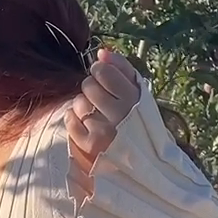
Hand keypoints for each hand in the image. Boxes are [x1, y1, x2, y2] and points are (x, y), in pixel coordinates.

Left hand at [66, 50, 141, 169]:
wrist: (147, 165)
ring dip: (84, 104)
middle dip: (92, 88)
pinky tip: (85, 123)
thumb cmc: (142, 125)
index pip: (104, 71)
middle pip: (89, 85)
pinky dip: (74, 118)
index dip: (100, 71)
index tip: (104, 79)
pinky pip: (70, 120)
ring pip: (79, 102)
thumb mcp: (141, 96)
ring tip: (96, 113)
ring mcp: (103, 131)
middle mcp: (119, 115)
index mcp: (135, 100)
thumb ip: (123, 70)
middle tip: (101, 99)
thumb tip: (101, 52)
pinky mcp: (89, 147)